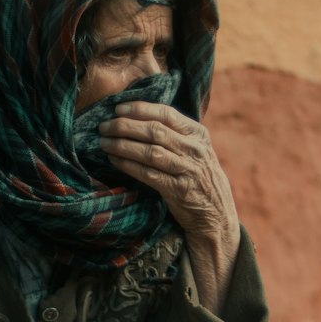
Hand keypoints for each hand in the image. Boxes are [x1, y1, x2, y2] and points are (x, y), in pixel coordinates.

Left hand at [100, 101, 239, 308]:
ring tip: (104, 142)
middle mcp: (194, 149)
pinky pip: (149, 174)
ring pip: (150, 152)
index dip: (140, 109)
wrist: (216, 213)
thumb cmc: (199, 177)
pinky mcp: (178, 190)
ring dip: (123, 145)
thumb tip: (139, 117)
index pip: (166, 114)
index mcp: (198, 134)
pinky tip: (115, 160)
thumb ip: (176, 134)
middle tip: (104, 126)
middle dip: (125, 126)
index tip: (118, 108)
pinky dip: (129, 166)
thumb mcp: (196, 150)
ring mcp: (187, 170)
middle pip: (155, 131)